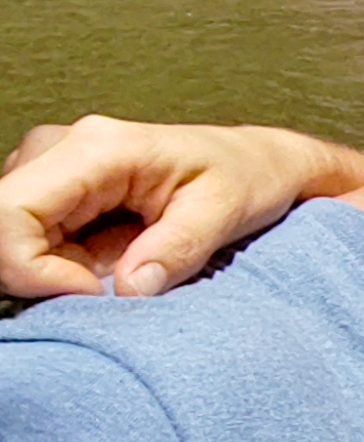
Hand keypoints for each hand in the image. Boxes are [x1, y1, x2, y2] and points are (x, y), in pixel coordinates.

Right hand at [0, 116, 363, 299]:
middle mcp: (62, 147)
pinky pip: (30, 238)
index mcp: (99, 148)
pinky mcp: (55, 187)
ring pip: (12, 237)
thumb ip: (177, 249)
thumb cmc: (247, 177)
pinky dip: (62, 263)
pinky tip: (110, 254)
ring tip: (124, 259)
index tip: (92, 294)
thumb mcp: (224, 213)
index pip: (9, 212)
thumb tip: (128, 290)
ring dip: (55, 268)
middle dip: (43, 273)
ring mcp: (53, 165)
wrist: (259, 162)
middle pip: (2, 229)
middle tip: (113, 282)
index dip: (32, 268)